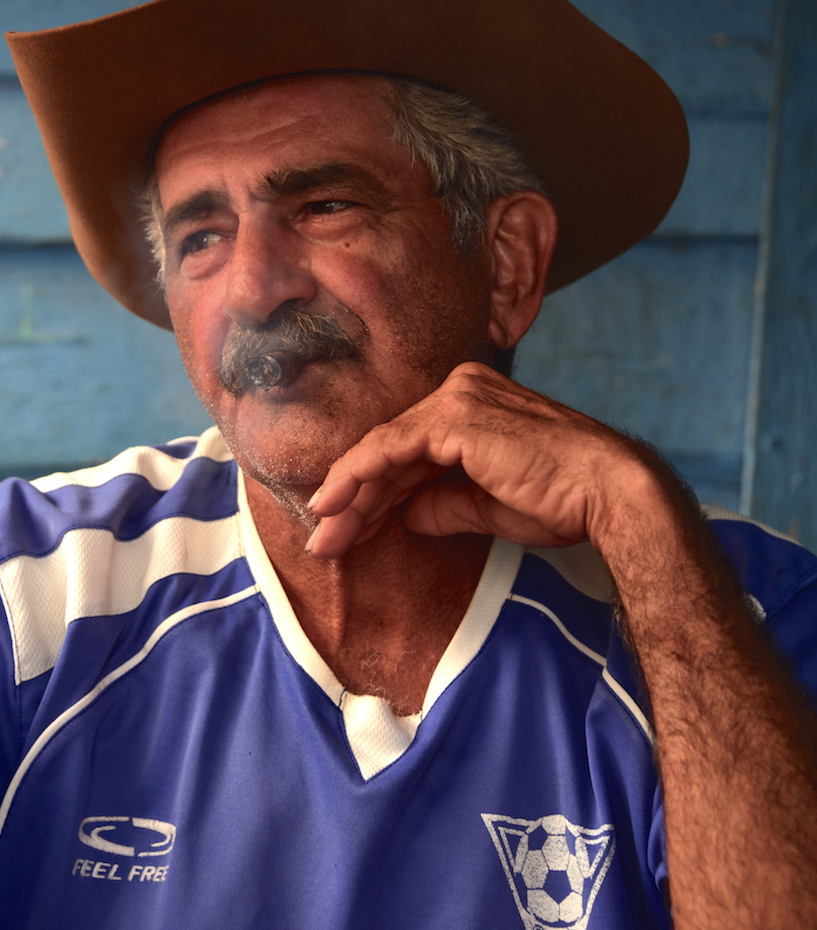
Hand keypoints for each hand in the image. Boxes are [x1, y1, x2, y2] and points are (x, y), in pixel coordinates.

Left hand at [306, 361, 663, 558]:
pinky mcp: (453, 417)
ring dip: (349, 496)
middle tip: (323, 540)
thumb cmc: (560, 500)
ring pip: (383, 450)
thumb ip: (444, 503)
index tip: (346, 529)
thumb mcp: (489, 504)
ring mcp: (457, 397)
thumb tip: (407, 516)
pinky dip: (357, 477)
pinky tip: (335, 505)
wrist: (605, 494)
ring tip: (323, 537)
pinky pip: (389, 448)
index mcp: (473, 402)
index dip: (374, 491)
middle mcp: (461, 389)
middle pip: (390, 449)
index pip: (409, 449)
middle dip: (354, 499)